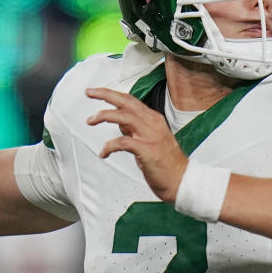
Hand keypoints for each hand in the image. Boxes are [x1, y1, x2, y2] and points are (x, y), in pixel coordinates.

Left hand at [86, 87, 187, 202]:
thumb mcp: (151, 140)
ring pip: (124, 116)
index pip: (130, 100)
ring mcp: (150, 136)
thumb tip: (120, 125)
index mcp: (153, 119)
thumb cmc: (167, 163)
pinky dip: (109, 146)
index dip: (111, 94)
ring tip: (91, 120)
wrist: (181, 180)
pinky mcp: (147, 151)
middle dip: (106, 94)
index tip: (96, 92)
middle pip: (126, 102)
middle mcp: (152, 124)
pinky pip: (123, 143)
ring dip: (105, 115)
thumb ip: (136, 130)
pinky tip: (104, 152)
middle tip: (90, 92)